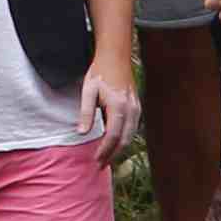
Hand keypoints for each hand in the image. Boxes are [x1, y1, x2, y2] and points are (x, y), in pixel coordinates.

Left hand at [79, 48, 144, 163]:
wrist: (116, 56)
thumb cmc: (100, 71)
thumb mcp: (88, 90)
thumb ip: (86, 113)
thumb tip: (82, 134)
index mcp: (118, 106)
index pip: (112, 136)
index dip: (105, 151)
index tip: (96, 161)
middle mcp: (131, 109)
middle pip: (124, 140)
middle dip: (113, 155)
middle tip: (101, 165)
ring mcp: (136, 108)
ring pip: (130, 136)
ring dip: (119, 148)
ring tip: (107, 157)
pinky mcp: (137, 106)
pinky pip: (133, 128)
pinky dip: (124, 138)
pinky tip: (114, 142)